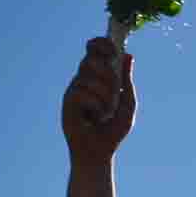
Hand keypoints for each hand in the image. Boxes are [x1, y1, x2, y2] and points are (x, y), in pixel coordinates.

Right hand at [62, 38, 135, 165]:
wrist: (100, 153)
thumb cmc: (113, 130)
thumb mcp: (127, 103)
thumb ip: (127, 81)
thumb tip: (128, 55)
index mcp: (97, 77)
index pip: (93, 50)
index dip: (101, 44)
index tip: (112, 48)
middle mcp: (83, 80)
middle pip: (92, 59)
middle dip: (109, 75)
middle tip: (116, 94)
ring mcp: (74, 90)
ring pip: (90, 77)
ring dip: (105, 96)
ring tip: (105, 113)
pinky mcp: (67, 102)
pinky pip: (83, 92)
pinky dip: (96, 105)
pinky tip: (94, 118)